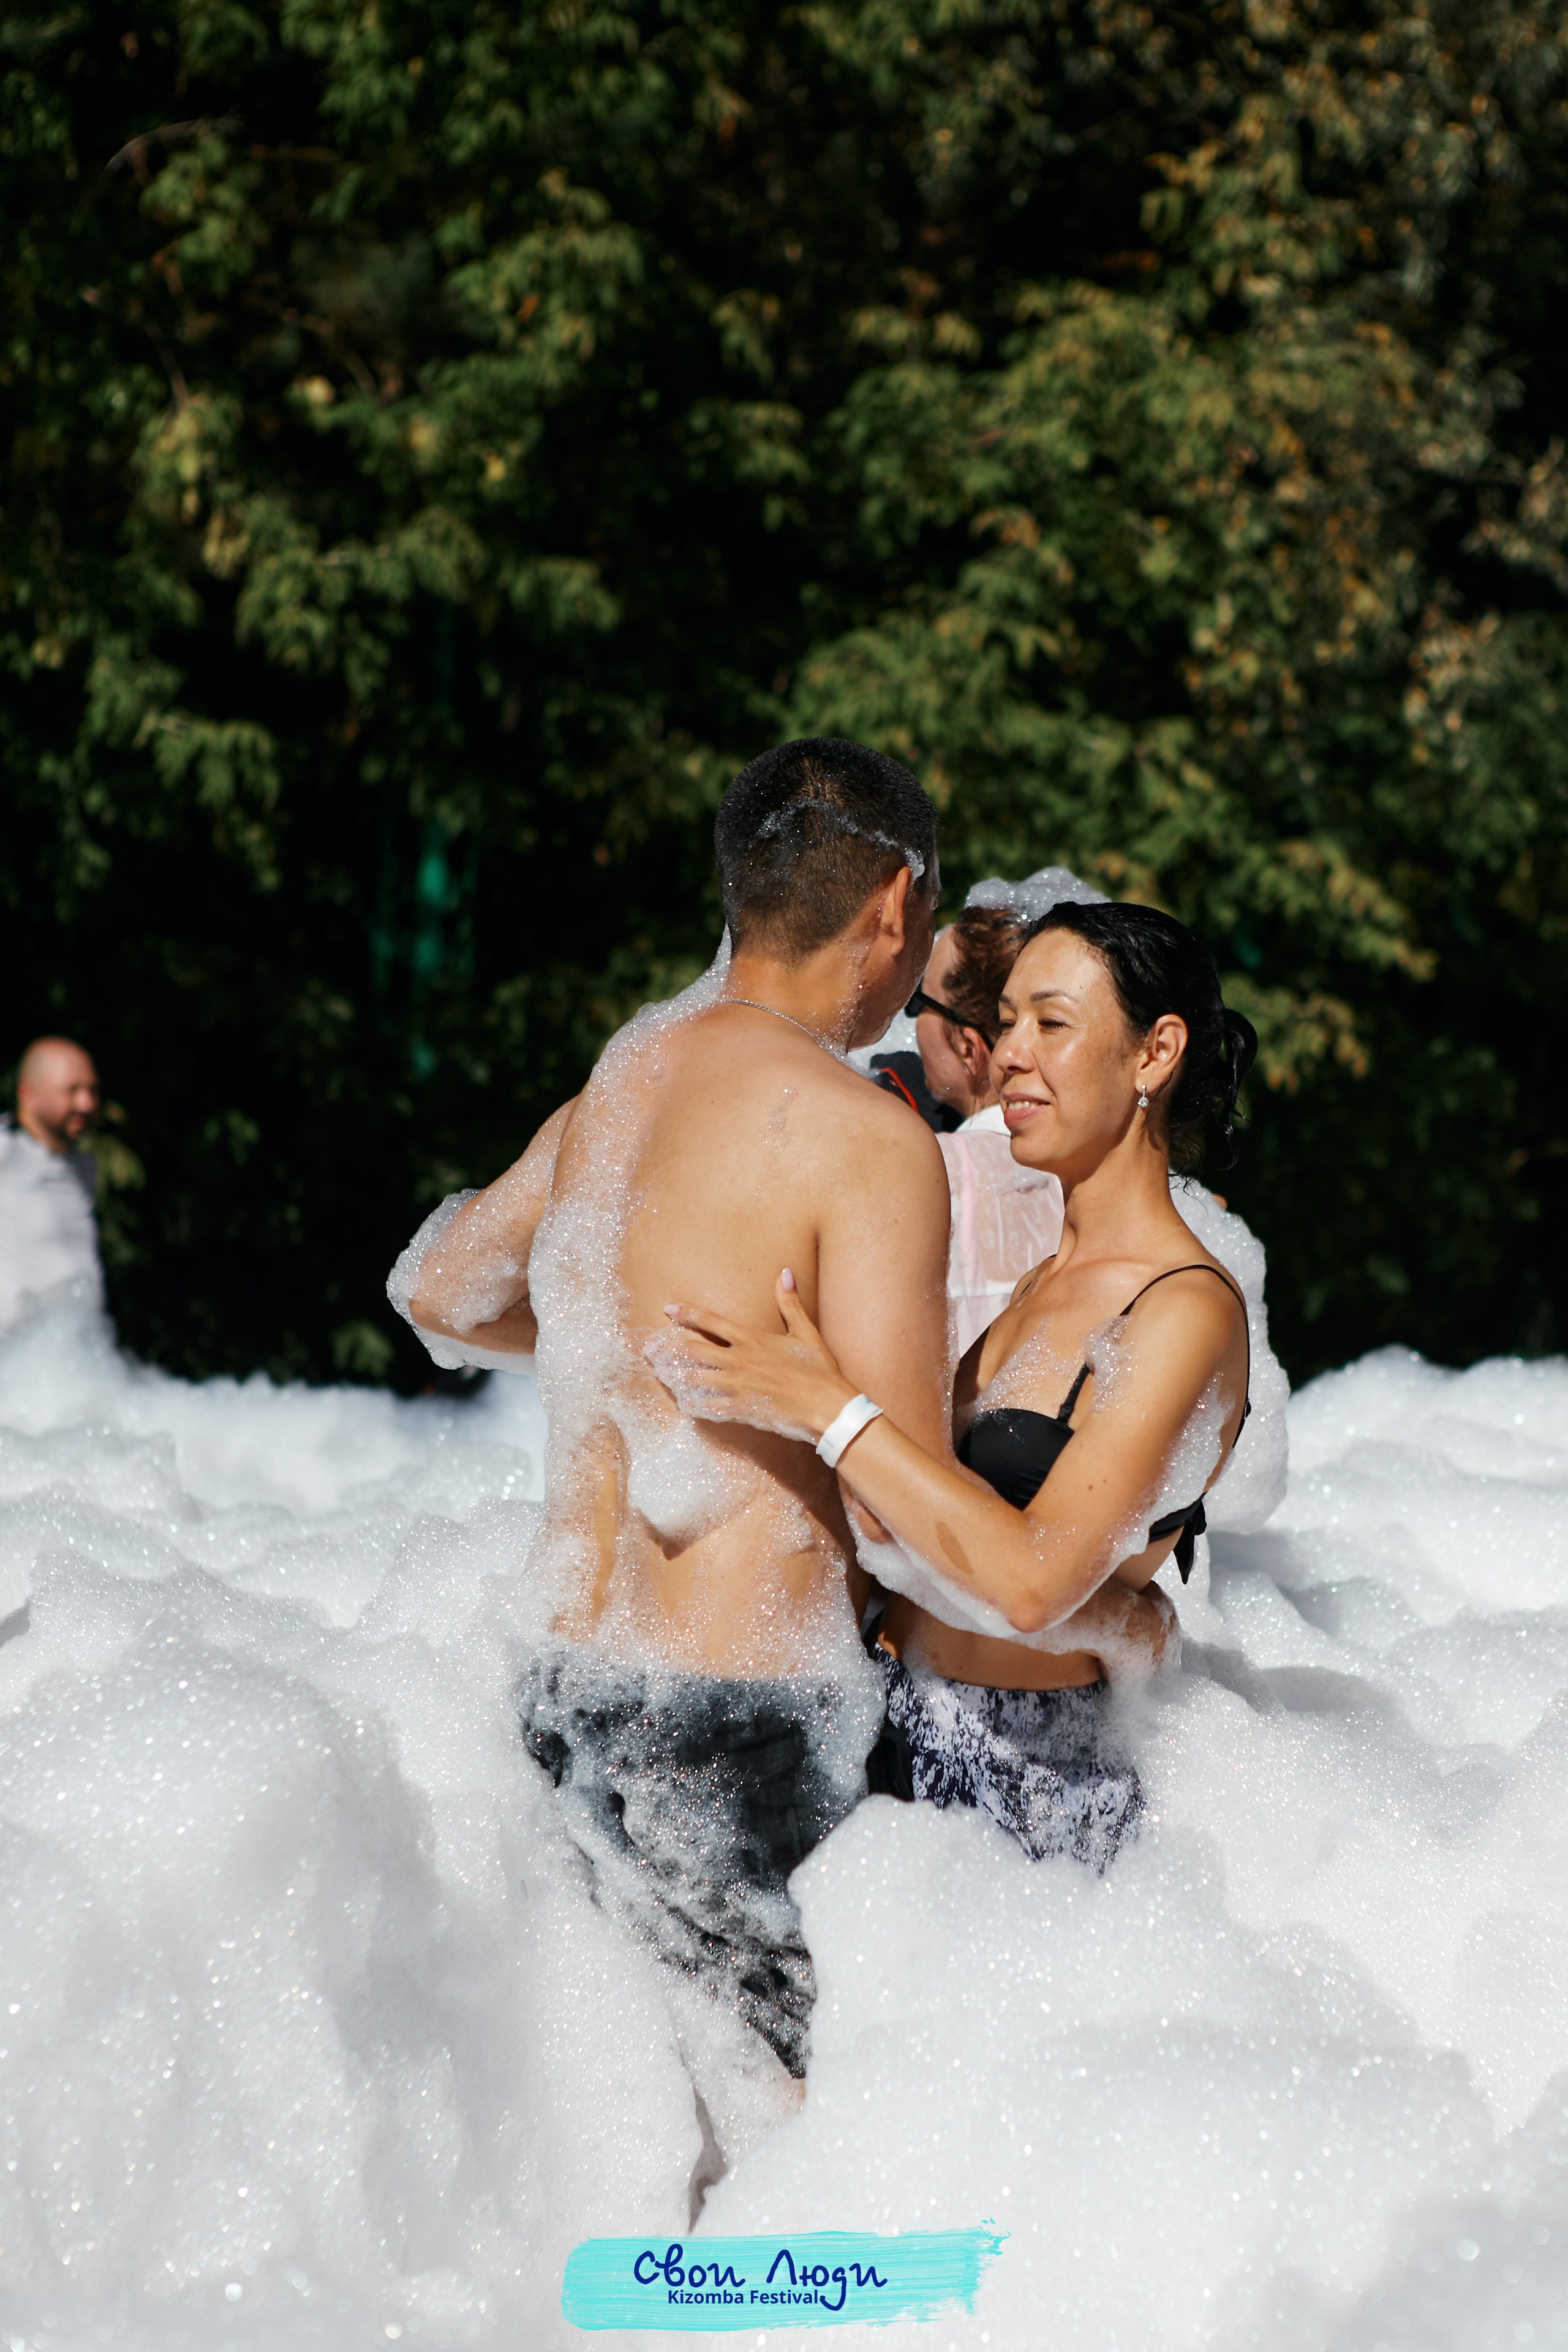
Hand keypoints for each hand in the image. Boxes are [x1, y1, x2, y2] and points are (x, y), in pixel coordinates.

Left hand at [644, 1270, 857, 1444]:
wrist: (827, 1408)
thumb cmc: (819, 1370)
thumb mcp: (806, 1332)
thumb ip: (790, 1303)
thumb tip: (784, 1272)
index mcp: (752, 1339)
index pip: (711, 1322)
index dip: (687, 1314)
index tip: (668, 1309)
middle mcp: (740, 1361)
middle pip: (693, 1350)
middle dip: (669, 1347)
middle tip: (649, 1347)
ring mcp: (738, 1387)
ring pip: (695, 1379)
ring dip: (675, 1376)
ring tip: (659, 1373)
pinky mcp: (741, 1410)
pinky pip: (709, 1407)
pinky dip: (694, 1405)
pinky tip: (683, 1403)